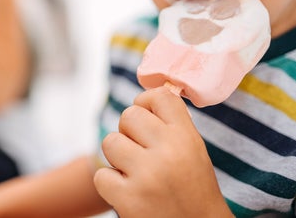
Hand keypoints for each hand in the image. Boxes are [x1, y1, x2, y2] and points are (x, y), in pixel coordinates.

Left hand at [94, 86, 230, 217]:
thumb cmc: (193, 190)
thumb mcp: (194, 152)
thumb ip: (172, 126)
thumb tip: (143, 98)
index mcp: (187, 137)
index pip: (159, 96)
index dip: (147, 103)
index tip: (148, 118)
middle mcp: (168, 152)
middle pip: (129, 116)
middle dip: (130, 133)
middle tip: (142, 152)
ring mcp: (147, 175)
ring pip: (110, 142)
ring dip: (118, 158)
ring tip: (135, 173)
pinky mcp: (128, 199)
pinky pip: (101, 175)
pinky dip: (110, 185)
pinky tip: (129, 193)